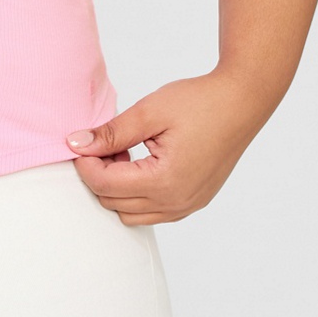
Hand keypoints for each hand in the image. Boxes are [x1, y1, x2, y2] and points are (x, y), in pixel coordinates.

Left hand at [64, 69, 259, 223]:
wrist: (241, 102)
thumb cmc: (200, 102)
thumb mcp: (149, 113)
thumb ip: (111, 133)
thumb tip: (75, 144)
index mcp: (165, 181)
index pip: (105, 185)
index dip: (85, 164)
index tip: (81, 142)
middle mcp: (177, 202)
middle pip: (114, 204)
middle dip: (99, 175)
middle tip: (103, 143)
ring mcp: (188, 205)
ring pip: (132, 214)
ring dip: (118, 188)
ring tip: (124, 152)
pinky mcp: (194, 201)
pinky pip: (154, 212)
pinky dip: (138, 194)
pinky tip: (141, 162)